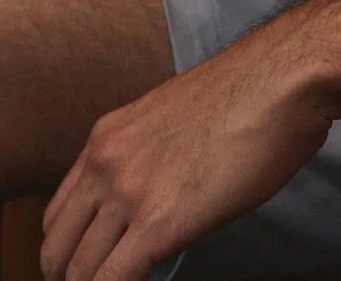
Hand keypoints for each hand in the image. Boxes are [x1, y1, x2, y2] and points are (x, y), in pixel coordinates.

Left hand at [39, 19, 335, 280]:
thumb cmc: (249, 94)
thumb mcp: (174, 119)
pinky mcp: (158, 223)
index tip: (91, 268)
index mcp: (107, 137)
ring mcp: (128, 192)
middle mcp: (105, 162)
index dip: (69, 252)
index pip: (58, 215)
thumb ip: (148, 158)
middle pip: (56, 248)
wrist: (283, 79)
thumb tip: (153, 199)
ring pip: (79, 271)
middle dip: (72, 278)